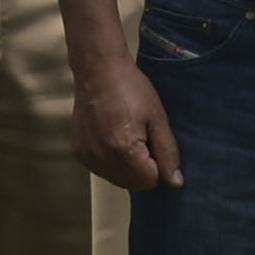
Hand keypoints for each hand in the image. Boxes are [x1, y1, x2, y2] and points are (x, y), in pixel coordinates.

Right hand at [72, 55, 184, 192]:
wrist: (98, 69)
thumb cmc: (129, 87)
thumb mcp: (157, 118)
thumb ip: (168, 153)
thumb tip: (175, 182)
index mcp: (124, 149)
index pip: (149, 182)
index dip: (157, 166)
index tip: (153, 143)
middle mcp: (102, 157)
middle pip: (132, 184)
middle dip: (142, 169)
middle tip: (141, 138)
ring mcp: (87, 155)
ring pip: (116, 179)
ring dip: (125, 167)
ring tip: (126, 135)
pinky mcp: (78, 151)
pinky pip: (100, 169)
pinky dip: (109, 161)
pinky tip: (112, 137)